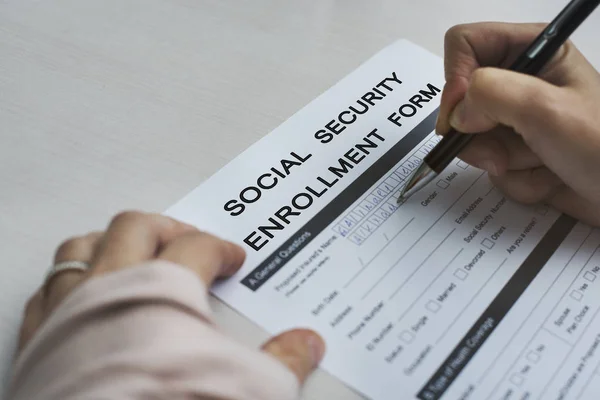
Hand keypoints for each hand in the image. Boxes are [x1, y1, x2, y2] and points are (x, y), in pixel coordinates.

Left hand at [18, 211, 324, 383]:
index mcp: (163, 287)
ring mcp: (68, 311)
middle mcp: (110, 288)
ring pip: (83, 248)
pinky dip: (68, 282)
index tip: (232, 258)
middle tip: (188, 237)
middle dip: (168, 227)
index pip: (198, 247)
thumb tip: (307, 344)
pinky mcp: (39, 342)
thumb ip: (283, 359)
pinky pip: (47, 290)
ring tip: (129, 249)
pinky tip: (80, 292)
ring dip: (109, 242)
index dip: (221, 248)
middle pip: (137, 228)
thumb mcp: (247, 386)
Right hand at [436, 22, 599, 225]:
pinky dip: (517, 180)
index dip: (456, 78)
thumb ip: (491, 95)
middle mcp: (521, 81)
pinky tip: (548, 179)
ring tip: (541, 164)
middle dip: (480, 134)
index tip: (462, 115)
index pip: (465, 44)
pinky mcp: (519, 152)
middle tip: (504, 153)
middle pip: (462, 100)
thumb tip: (456, 115)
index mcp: (533, 51)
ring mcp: (518, 119)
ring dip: (504, 161)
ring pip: (474, 139)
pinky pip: (492, 165)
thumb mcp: (545, 109)